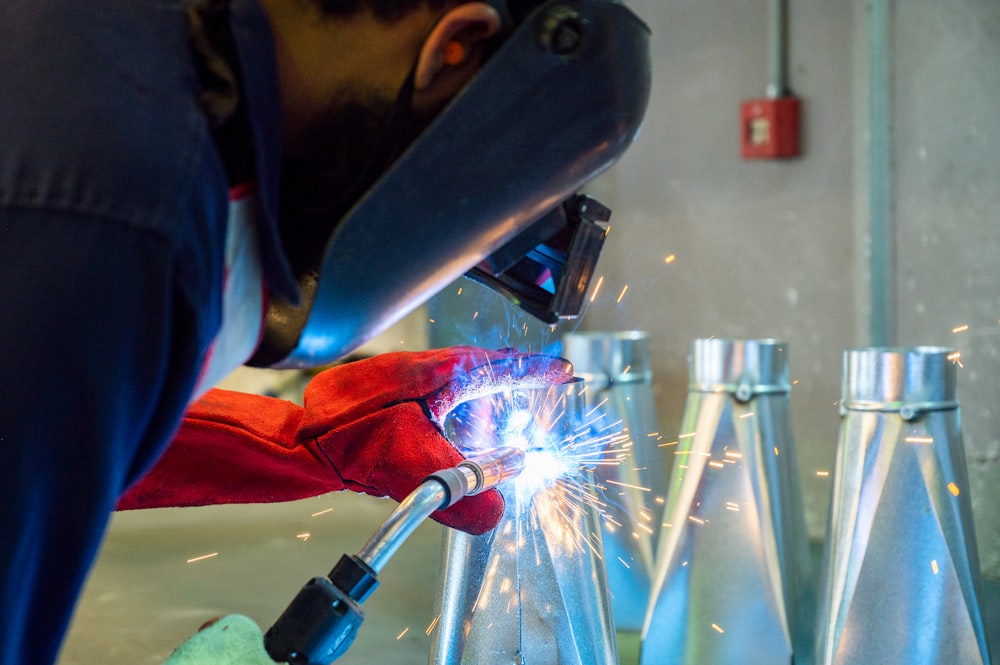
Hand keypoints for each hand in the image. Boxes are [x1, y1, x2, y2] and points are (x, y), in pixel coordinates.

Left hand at [297, 346, 573, 532]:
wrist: (304, 441)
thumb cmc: (348, 439)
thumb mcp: (414, 467)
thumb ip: (461, 492)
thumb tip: (495, 512)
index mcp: (441, 374)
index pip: (502, 368)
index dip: (538, 371)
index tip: (565, 372)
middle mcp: (428, 369)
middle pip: (485, 369)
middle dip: (516, 378)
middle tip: (543, 382)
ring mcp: (410, 378)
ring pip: (462, 382)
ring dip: (486, 395)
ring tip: (505, 413)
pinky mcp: (396, 394)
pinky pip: (442, 394)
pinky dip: (461, 409)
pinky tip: (459, 431)